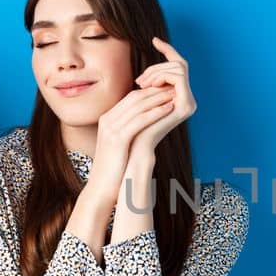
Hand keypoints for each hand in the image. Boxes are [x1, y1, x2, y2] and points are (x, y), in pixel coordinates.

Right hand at [82, 82, 174, 208]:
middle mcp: (107, 120)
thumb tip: (147, 124)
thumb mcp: (120, 144)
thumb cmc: (114, 169)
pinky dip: (155, 112)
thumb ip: (129, 130)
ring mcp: (110, 128)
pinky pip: (139, 120)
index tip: (166, 89)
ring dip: (158, 98)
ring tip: (174, 94)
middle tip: (173, 87)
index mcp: (107, 119)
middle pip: (134, 98)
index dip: (150, 91)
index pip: (130, 98)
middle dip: (155, 90)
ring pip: (138, 106)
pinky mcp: (117, 139)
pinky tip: (169, 108)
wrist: (101, 188)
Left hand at [127, 36, 196, 162]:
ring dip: (157, 72)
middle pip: (179, 65)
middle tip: (140, 80)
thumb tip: (152, 66)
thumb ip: (150, 83)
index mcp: (179, 97)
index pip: (179, 66)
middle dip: (157, 66)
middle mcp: (187, 99)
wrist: (134, 145)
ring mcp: (189, 103)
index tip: (154, 40)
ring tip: (142, 84)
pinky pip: (177, 78)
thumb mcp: (141, 97)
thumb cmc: (134, 123)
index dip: (168, 50)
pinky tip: (148, 85)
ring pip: (179, 69)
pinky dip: (161, 76)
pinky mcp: (186, 106)